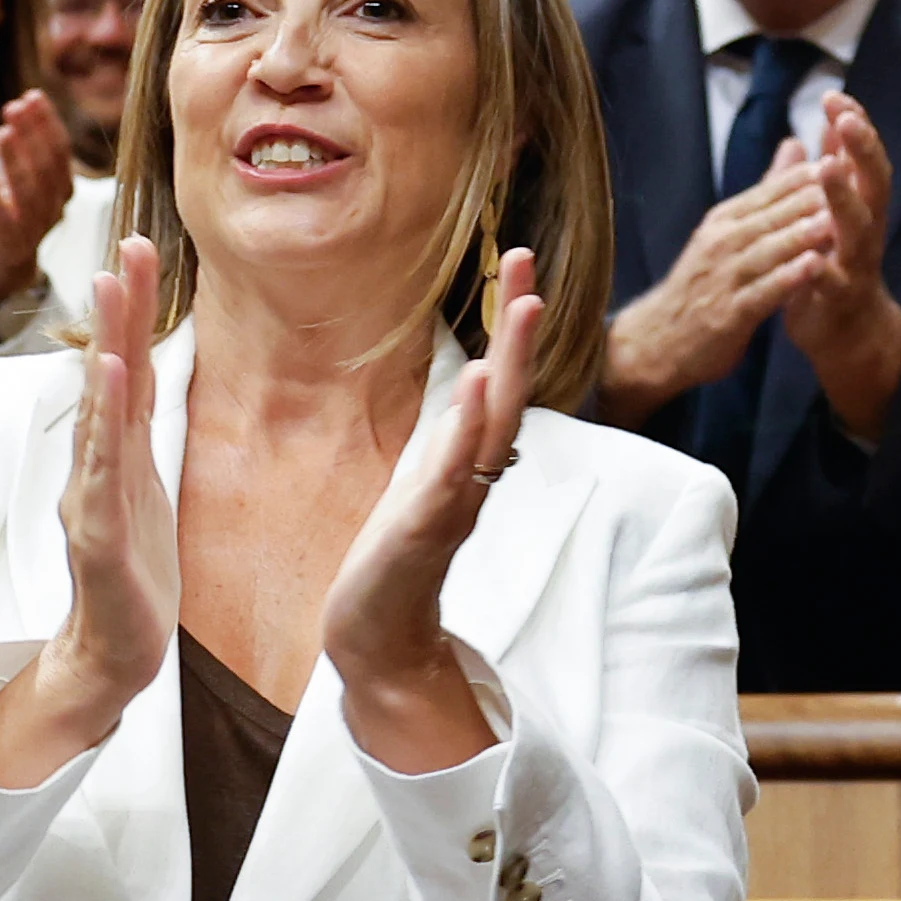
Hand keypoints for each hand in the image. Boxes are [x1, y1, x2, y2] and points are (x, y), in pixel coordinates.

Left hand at [0, 93, 75, 302]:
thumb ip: (26, 148)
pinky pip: (8, 226)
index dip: (47, 123)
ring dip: (18, 162)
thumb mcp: (21, 179)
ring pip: (32, 194)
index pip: (61, 151)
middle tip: (14, 107)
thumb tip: (22, 104)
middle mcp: (54, 209)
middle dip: (32, 135)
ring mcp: (35, 231)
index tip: (32, 96)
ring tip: (2, 133)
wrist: (1, 271)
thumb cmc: (10, 216)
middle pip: (48, 168)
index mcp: (60, 190)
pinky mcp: (12, 250)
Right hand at [0, 238, 175, 790]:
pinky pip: (99, 472)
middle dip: (119, 311)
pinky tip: (108, 384)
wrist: (115, 651)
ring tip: (112, 297)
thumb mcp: (142, 488)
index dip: (132, 313)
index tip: (140, 252)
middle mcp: (97, 463)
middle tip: (127, 248)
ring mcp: (92, 497)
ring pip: (100, 413)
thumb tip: (132, 375)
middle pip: (108, 375)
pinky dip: (102, 425)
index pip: (125, 369)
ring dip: (106, 350)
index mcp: (115, 452)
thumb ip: (133, 433)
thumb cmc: (130, 571)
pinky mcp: (97, 536)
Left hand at [321, 251, 532, 776]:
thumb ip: (454, 440)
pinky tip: (474, 387)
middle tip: (526, 263)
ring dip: (509, 367)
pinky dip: (465, 432)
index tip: (517, 262)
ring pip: (491, 428)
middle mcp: (471, 477)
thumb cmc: (396, 561)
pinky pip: (451, 475)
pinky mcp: (424, 533)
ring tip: (521, 308)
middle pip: (508, 393)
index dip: (511, 326)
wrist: (374, 638)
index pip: (500, 383)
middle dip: (518, 328)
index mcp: (467, 462)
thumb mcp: (424, 483)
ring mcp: (453, 504)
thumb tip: (479, 388)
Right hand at [598, 159, 832, 425]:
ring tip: (835, 220)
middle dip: (809, 198)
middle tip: (850, 181)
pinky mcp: (729, 313)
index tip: (845, 157)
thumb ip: (767, 192)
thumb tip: (795, 144)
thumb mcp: (728, 231)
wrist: (659, 340)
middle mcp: (723, 242)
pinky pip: (763, 292)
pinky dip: (788, 278)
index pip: (770, 190)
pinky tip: (815, 268)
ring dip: (801, 235)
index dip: (806, 175)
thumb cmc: (704, 283)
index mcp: (726, 219)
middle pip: (772, 215)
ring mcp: (725, 277)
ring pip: (768, 250)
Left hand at [782, 96, 900, 436]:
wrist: (846, 332)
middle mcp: (868, 229)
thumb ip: (836, 166)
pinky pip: (834, 281)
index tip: (835, 96)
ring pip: (858, 227)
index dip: (855, 126)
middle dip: (862, 150)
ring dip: (844, 197)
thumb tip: (834, 118)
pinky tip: (812, 255)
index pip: (863, 157)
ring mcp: (858, 263)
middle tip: (846, 119)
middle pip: (874, 183)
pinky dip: (823, 268)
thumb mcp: (835, 209)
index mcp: (863, 205)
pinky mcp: (841, 298)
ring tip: (828, 168)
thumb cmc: (836, 261)